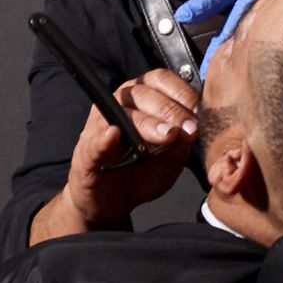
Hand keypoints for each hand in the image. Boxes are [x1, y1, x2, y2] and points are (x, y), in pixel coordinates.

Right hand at [57, 67, 199, 230]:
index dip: (180, 91)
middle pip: (143, 94)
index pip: (160, 80)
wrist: (112, 202)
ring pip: (122, 113)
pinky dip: (104, 138)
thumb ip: (181, 145)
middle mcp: (119, 105)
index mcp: (142, 99)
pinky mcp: (85, 151)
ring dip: (146, 123)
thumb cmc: (141, 174)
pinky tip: (115, 135)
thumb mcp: (170, 162)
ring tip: (165, 135)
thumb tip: (193, 129)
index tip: (197, 111)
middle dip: (170, 110)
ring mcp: (99, 126)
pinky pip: (94, 141)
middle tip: (187, 128)